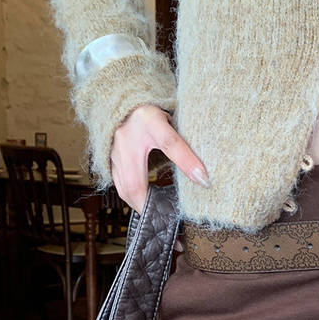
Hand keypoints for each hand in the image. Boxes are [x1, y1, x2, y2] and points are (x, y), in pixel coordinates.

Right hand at [111, 104, 209, 250]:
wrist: (122, 88)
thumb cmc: (143, 107)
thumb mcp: (165, 129)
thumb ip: (184, 154)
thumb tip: (204, 180)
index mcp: (130, 157)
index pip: (142, 196)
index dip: (157, 213)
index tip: (175, 227)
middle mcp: (118, 161)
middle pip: (133, 198)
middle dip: (151, 215)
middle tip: (172, 232)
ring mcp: (114, 160)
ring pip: (126, 192)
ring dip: (144, 207)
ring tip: (165, 221)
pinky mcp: (114, 158)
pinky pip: (124, 184)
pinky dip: (138, 196)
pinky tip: (153, 201)